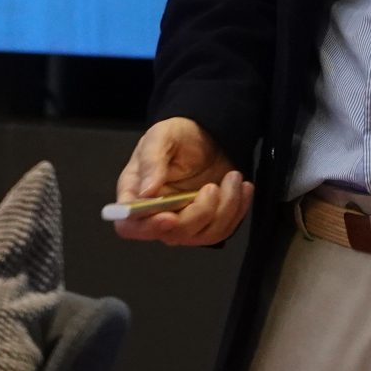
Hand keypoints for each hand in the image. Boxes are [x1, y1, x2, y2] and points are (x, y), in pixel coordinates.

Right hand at [113, 117, 253, 245]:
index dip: (147, 228)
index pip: (129, 225)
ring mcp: (183, 221)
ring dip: (224, 209)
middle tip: (212, 187)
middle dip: (198, 213)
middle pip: (171, 234)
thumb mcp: (161, 136)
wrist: (207, 135)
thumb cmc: (178, 135)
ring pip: (202, 236)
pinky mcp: (206, 223)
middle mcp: (156, 214)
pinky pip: (222, 230)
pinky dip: (237, 210)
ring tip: (233, 177)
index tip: (170, 217)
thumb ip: (151, 160)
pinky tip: (242, 187)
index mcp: (134, 194)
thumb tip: (145, 191)